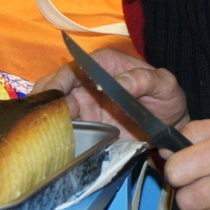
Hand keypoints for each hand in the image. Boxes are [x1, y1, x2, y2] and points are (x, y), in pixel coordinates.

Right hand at [32, 47, 188, 141]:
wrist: (171, 125)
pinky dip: (55, 136)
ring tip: (40, 133)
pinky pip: (65, 130)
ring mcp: (84, 106)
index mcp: (103, 65)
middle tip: (38, 118)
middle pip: (55, 89)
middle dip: (43, 102)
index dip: (58, 81)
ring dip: (45, 120)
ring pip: (55, 110)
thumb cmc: (166, 97)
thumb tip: (116, 83)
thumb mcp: (163, 84)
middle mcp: (88, 83)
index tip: (52, 95)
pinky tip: (51, 144)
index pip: (73, 69)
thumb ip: (141, 80)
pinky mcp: (85, 127)